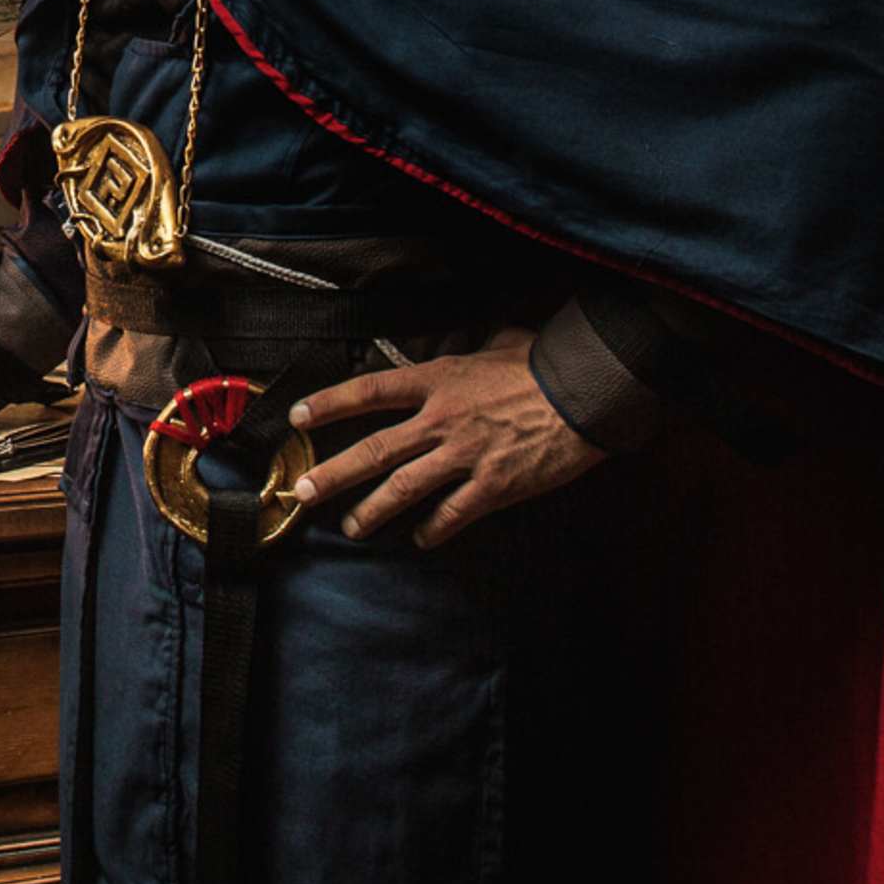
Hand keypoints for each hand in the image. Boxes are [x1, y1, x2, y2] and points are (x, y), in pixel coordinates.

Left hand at [287, 341, 602, 545]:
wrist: (585, 393)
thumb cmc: (543, 364)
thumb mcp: (498, 343)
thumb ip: (469, 352)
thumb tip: (466, 348)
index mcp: (438, 380)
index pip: (370, 391)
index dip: (329, 404)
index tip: (298, 417)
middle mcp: (441, 419)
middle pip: (374, 448)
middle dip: (333, 472)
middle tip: (302, 491)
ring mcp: (466, 455)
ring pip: (404, 488)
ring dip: (372, 510)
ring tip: (351, 526)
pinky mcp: (494, 485)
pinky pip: (453, 514)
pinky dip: (435, 529)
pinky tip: (422, 539)